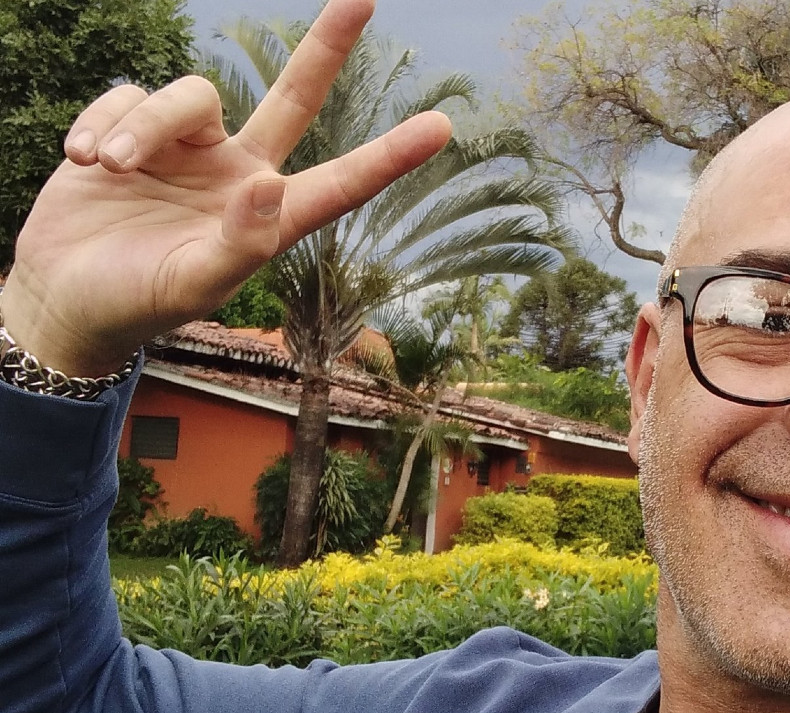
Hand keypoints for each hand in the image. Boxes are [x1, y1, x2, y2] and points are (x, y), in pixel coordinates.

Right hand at [0, 0, 451, 376]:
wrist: (62, 295)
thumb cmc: (136, 303)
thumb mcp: (192, 286)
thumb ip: (239, 243)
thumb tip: (270, 183)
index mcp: (268, 217)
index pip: (340, 182)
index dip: (390, 155)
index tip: (441, 127)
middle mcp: (238, 172)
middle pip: (294, 96)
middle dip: (327, 47)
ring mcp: (188, 147)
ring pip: (189, 94)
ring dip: (144, 126)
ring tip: (107, 167)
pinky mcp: (132, 127)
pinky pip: (128, 96)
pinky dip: (103, 124)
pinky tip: (82, 162)